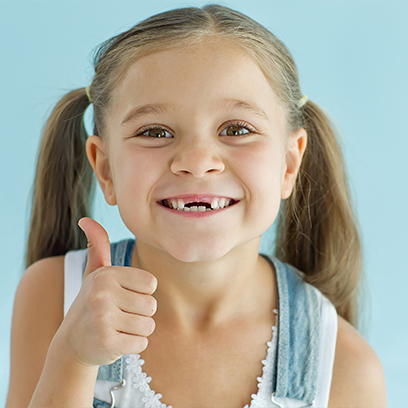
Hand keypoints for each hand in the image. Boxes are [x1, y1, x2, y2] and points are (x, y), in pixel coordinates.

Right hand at [54, 217, 156, 366]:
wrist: (72, 343)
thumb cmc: (91, 302)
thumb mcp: (95, 274)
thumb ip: (98, 246)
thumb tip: (85, 219)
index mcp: (106, 275)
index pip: (151, 284)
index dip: (141, 293)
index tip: (122, 296)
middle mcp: (103, 294)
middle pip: (151, 306)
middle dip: (140, 314)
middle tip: (118, 315)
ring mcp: (103, 319)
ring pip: (148, 325)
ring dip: (137, 330)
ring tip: (117, 327)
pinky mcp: (107, 343)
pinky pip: (141, 343)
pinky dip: (133, 345)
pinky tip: (115, 341)